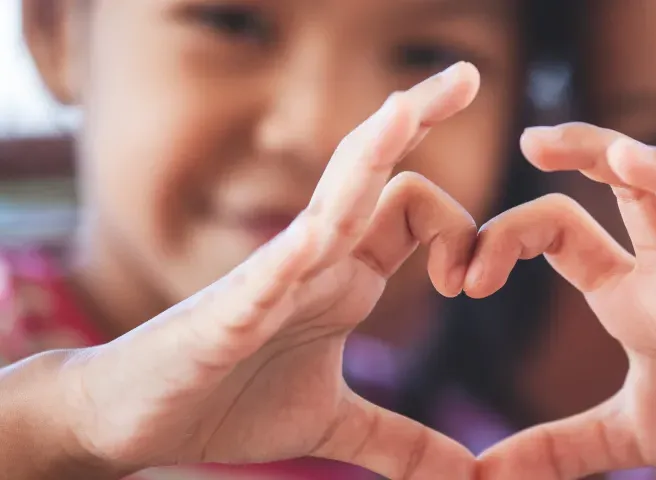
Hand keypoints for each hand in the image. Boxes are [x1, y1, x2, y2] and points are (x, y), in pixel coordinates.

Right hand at [58, 62, 480, 478]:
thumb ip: (400, 439)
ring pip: (326, 202)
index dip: (460, 232)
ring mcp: (272, 279)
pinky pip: (264, 277)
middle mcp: (315, 260)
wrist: (138, 420)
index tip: (474, 286)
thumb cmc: (228, 404)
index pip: (411, 210)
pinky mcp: (227, 315)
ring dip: (366, 155)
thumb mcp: (334, 425)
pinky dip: (290, 259)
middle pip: (372, 172)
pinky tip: (317, 239)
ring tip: (405, 107)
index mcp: (345, 274)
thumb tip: (465, 474)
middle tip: (468, 74)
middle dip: (417, 119)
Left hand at [470, 123, 655, 478]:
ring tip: (628, 155)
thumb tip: (486, 475)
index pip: (566, 233)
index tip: (465, 277)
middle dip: (592, 154)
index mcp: (635, 293)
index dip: (512, 238)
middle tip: (533, 136)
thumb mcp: (626, 431)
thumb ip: (559, 445)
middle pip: (638, 192)